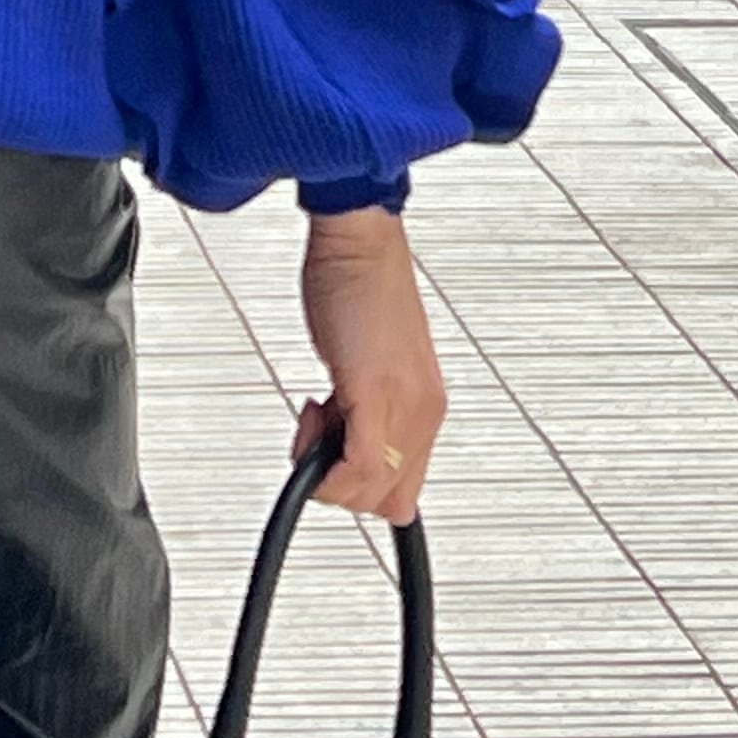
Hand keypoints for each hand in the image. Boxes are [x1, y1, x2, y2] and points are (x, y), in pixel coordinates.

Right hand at [294, 208, 445, 524]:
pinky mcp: (373, 389)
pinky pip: (359, 465)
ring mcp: (402, 403)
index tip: (334, 455)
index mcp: (426, 406)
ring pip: (370, 492)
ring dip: (326, 469)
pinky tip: (310, 417)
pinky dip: (326, 465)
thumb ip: (368, 406)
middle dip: (340, 483)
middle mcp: (422, 411)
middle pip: (388, 501)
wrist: (362, 236)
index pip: (404, 490)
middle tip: (319, 435)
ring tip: (315, 415)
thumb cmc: (363, 285)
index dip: (360, 485)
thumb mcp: (374, 361)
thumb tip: (344, 440)